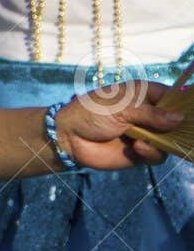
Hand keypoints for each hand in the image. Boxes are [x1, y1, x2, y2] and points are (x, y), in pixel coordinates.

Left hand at [53, 81, 185, 170]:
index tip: (191, 112)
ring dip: (162, 141)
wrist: (70, 136)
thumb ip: (152, 114)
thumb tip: (180, 119)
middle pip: (176, 122)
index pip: (173, 97)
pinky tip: (137, 147)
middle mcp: (149, 115)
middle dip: (180, 128)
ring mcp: (146, 134)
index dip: (185, 103)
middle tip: (181, 132)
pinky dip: (151, 152)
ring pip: (170, 141)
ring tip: (142, 139)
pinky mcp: (140, 153)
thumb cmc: (93, 112)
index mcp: (145, 95)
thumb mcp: (123, 107)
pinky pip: (157, 156)